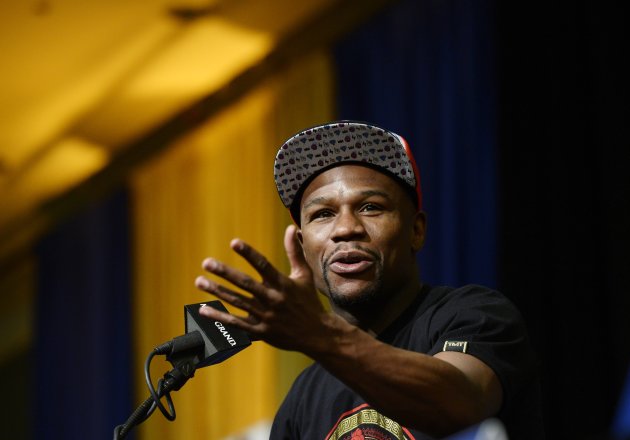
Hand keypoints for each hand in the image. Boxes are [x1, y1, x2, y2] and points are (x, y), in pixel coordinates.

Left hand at [195, 224, 330, 352]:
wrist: (316, 334)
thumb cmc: (309, 301)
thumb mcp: (304, 275)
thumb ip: (294, 252)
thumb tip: (289, 228)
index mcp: (283, 284)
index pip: (263, 265)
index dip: (249, 253)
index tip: (234, 242)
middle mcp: (272, 299)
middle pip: (245, 284)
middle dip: (225, 273)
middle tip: (206, 262)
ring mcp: (265, 316)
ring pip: (237, 302)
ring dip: (217, 291)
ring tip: (200, 281)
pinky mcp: (260, 332)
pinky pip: (236, 324)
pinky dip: (219, 317)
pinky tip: (204, 310)